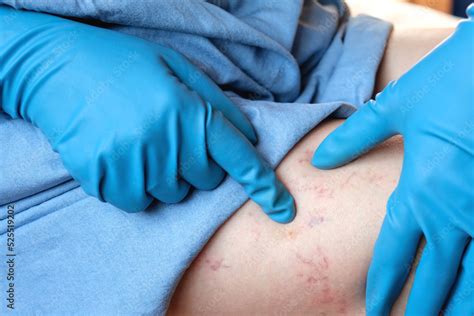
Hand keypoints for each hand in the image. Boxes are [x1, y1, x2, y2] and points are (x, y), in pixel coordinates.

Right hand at [0, 6, 294, 222]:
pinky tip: (121, 158)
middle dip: (195, 165)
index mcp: (189, 112)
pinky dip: (133, 187)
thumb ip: (215, 102)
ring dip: (162, 176)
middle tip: (169, 137)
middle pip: (204, 181)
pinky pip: (135, 202)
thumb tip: (247, 135)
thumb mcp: (176, 68)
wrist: (57, 67)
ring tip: (139, 143)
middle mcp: (167, 141)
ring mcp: (134, 162)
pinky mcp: (104, 177)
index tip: (284, 210)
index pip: (238, 158)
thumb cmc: (123, 64)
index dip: (265, 186)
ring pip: (169, 194)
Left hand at [312, 5, 473, 314]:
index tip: (374, 310)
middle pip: (438, 276)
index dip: (383, 285)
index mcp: (420, 191)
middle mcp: (456, 211)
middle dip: (423, 307)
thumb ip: (354, 137)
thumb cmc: (449, 81)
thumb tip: (319, 159)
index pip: (395, 252)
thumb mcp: (395, 107)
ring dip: (463, 303)